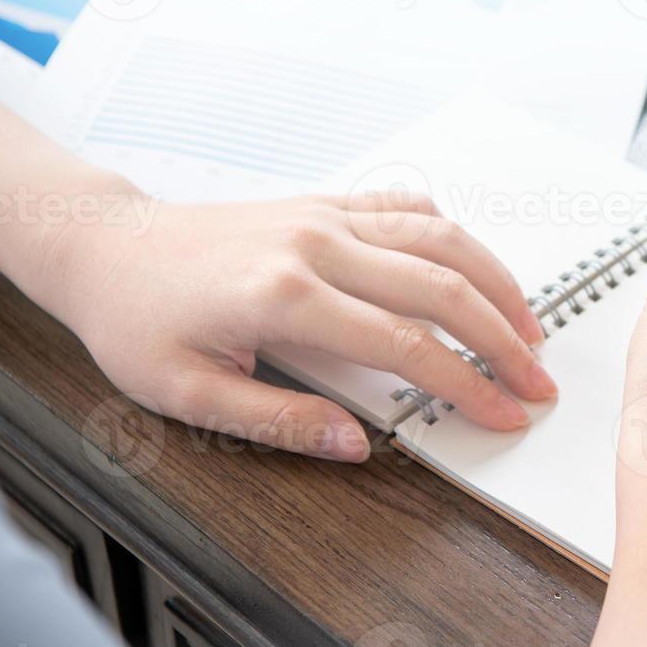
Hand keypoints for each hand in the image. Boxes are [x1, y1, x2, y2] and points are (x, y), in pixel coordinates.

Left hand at [47, 182, 553, 461]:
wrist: (110, 249)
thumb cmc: (139, 320)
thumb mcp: (187, 393)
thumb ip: (277, 421)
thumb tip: (356, 443)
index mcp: (286, 297)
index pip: (405, 346)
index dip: (467, 384)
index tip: (505, 412)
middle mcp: (318, 246)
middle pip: (441, 288)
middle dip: (502, 338)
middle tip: (537, 379)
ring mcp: (326, 216)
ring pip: (438, 237)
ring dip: (494, 280)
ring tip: (527, 324)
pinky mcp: (326, 202)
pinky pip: (406, 206)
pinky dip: (453, 233)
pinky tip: (473, 265)